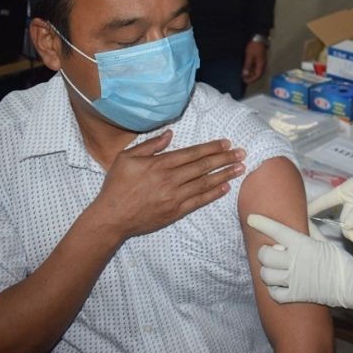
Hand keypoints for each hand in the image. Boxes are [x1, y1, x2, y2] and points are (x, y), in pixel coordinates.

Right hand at [91, 131, 245, 238]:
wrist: (111, 218)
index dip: (211, 148)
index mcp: (159, 164)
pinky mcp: (175, 212)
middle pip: (203, 166)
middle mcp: (170, 179)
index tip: (226, 143)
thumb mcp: (127, 158)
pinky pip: (199, 201)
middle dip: (224, 158)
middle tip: (241, 153)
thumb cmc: (117, 185)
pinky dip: (213, 194)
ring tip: (240, 168)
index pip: (192, 153)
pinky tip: (225, 187)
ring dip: (224, 174)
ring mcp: (174, 197)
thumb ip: (150, 145)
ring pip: (204, 183)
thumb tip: (170, 135)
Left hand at [242, 40, 266, 83]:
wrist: (259, 38)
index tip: (245, 81)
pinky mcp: (258, 59)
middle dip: (250, 77)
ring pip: (256, 71)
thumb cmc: (254, 47)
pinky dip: (250, 69)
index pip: (258, 76)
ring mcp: (260, 62)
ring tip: (243, 75)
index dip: (252, 80)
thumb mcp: (249, 56)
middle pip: (257, 74)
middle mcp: (262, 65)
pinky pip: (255, 66)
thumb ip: (247, 66)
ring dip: (250, 73)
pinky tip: (246, 69)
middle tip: (243, 78)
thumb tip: (245, 74)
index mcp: (261, 65)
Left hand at [248, 214, 352, 315]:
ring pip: (266, 275)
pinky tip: (278, 285)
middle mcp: (293, 261)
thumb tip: (302, 216)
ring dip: (266, 271)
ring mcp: (293, 280)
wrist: (350, 284)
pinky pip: (274, 294)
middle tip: (270, 252)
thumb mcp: (324, 241)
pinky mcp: (296, 295)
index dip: (261, 222)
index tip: (251, 218)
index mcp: (301, 244)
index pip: (276, 230)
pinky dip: (273, 289)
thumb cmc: (339, 260)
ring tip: (272, 269)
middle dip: (264, 252)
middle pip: (265, 255)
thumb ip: (310, 229)